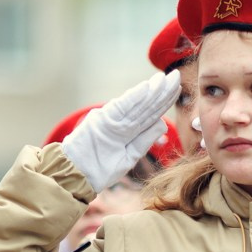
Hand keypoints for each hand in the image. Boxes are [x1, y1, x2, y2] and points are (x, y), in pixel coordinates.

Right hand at [61, 70, 180, 192]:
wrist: (75, 174)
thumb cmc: (100, 168)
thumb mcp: (128, 156)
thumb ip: (143, 141)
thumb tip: (162, 125)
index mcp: (128, 130)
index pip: (151, 113)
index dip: (164, 101)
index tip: (177, 89)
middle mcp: (121, 121)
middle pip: (146, 105)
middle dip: (162, 91)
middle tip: (176, 76)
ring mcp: (112, 119)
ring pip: (137, 104)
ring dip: (151, 91)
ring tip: (164, 79)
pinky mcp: (102, 120)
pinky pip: (122, 107)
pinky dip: (134, 97)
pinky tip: (147, 87)